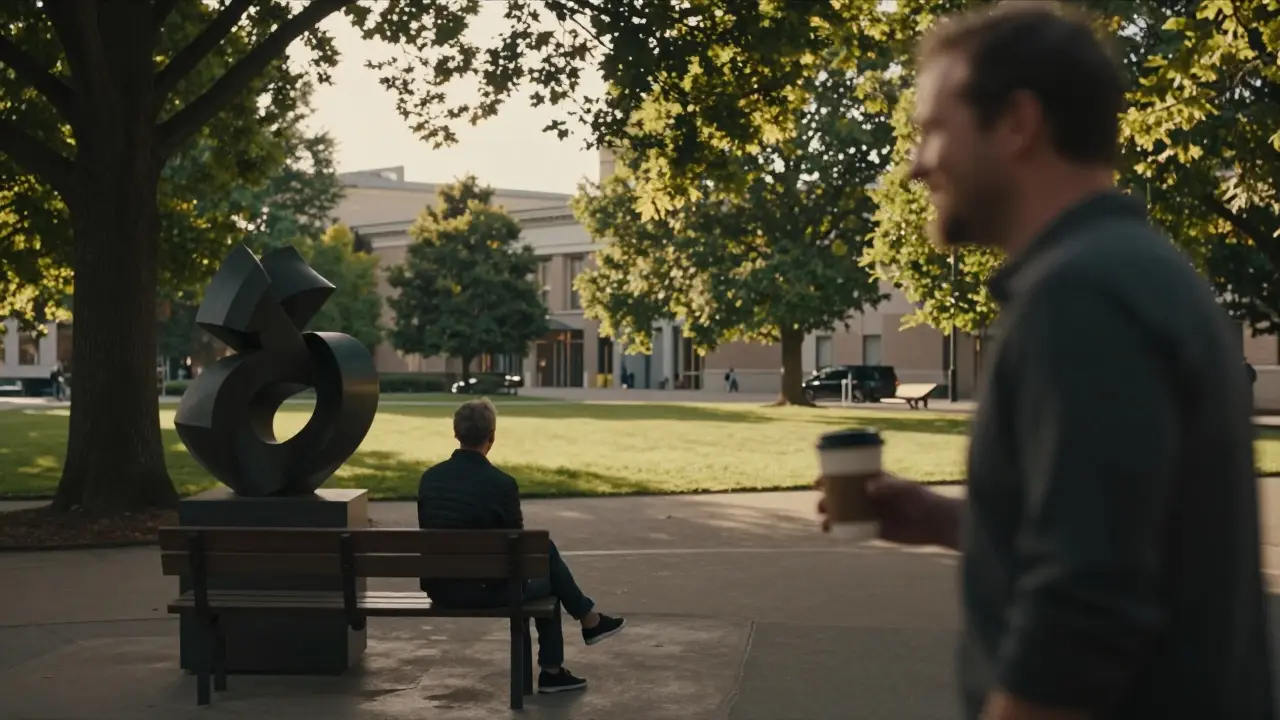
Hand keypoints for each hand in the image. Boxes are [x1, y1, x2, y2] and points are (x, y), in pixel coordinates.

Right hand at [816, 473, 958, 547]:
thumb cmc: (921, 499)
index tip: (818, 481)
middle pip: (839, 495)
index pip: (846, 476)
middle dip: (826, 499)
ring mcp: (870, 513)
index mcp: (872, 481)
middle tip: (822, 505)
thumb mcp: (904, 488)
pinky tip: (832, 533)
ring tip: (824, 522)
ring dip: (830, 516)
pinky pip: (851, 530)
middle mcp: (867, 496)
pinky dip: (839, 531)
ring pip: (843, 513)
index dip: (829, 477)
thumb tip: (868, 487)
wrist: (934, 522)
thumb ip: (888, 486)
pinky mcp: (874, 530)